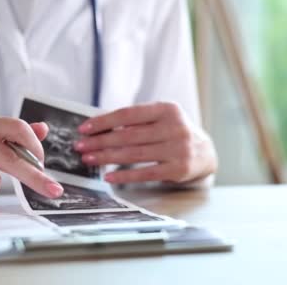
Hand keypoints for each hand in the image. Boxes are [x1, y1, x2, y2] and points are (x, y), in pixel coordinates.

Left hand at [74, 102, 216, 183]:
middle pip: (128, 135)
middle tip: (80, 146)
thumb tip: (99, 126)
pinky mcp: (178, 169)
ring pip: (134, 154)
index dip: (103, 121)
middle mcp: (174, 127)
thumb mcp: (160, 119)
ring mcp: (178, 149)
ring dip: (107, 157)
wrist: (206, 153)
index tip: (84, 128)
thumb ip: (136, 121)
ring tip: (88, 159)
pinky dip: (124, 176)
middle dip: (100, 141)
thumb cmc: (173, 133)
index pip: (128, 114)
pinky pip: (145, 173)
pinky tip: (108, 176)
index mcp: (167, 109)